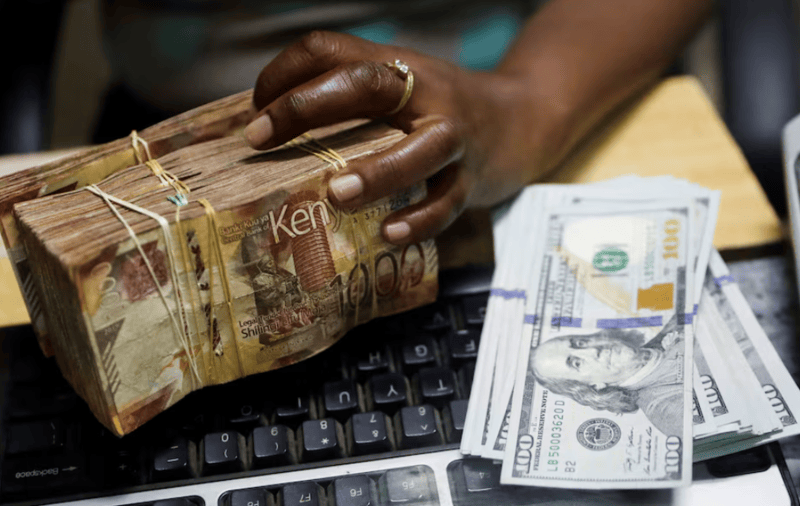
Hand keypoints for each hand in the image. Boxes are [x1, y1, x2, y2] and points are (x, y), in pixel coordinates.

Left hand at [245, 31, 568, 244]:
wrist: (520, 122)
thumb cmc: (440, 110)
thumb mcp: (398, 89)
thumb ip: (346, 98)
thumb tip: (270, 126)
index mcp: (396, 66)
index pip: (330, 50)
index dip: (285, 74)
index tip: (254, 112)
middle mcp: (425, 94)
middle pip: (366, 83)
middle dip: (309, 106)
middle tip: (263, 137)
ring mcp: (453, 137)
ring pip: (419, 150)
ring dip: (376, 172)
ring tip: (336, 194)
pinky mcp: (472, 179)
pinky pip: (447, 201)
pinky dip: (420, 219)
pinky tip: (390, 234)